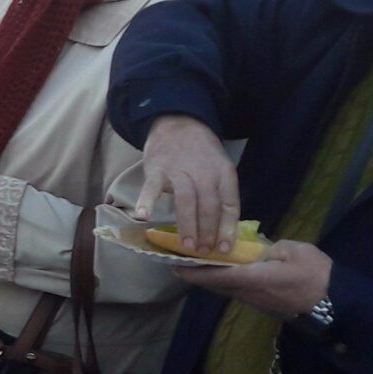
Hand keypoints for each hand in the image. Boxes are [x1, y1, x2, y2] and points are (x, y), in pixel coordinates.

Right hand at [133, 114, 238, 255]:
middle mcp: (204, 172)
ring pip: (187, 200)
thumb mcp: (220, 168)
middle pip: (209, 205)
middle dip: (208, 231)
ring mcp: (179, 170)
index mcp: (223, 173)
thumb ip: (221, 194)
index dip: (227, 229)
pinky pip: (152, 187)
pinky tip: (143, 216)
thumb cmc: (201, 152)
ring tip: (187, 247)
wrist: (178, 122)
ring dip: (188, 225)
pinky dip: (147, 201)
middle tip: (203, 252)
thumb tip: (223, 230)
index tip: (224, 249)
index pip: (229, 204)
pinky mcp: (157, 169)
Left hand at [172, 241, 333, 320]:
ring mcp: (256, 301)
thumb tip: (255, 250)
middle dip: (196, 272)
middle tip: (179, 258)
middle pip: (215, 284)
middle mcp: (249, 293)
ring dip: (210, 277)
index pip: (216, 276)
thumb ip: (269, 248)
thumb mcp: (293, 250)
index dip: (193, 271)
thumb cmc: (315, 275)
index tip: (173, 265)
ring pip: (226, 289)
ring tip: (198, 261)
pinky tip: (224, 269)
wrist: (335, 304)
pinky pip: (238, 291)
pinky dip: (226, 280)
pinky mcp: (264, 304)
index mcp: (253, 279)